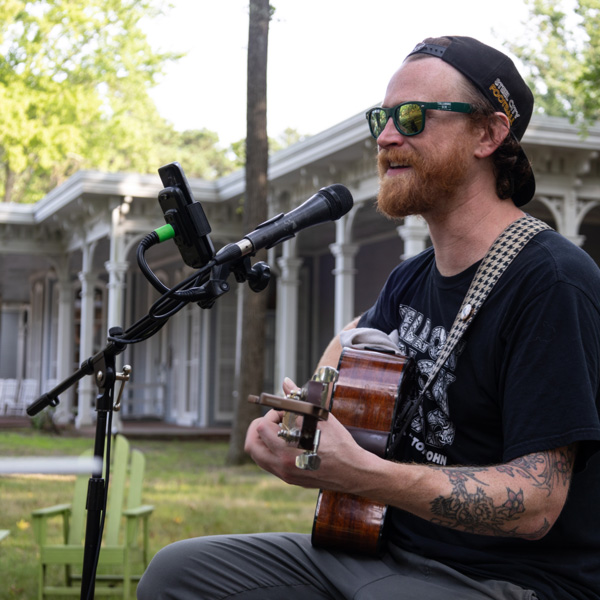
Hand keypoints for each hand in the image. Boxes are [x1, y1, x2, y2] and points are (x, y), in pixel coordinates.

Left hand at [245, 378, 378, 493]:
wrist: (353, 471)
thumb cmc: (339, 444)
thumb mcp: (320, 418)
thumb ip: (298, 400)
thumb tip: (286, 383)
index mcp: (287, 451)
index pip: (261, 428)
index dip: (271, 415)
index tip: (284, 412)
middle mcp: (282, 466)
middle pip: (251, 446)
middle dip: (259, 428)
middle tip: (274, 420)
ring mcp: (284, 474)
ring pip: (258, 456)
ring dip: (263, 440)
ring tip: (282, 429)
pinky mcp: (289, 479)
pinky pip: (268, 463)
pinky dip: (271, 449)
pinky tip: (288, 440)